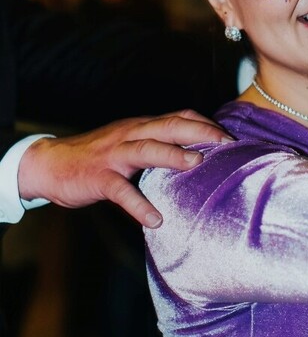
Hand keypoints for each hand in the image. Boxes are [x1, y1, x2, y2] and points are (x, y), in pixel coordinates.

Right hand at [18, 110, 231, 227]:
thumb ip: (158, 144)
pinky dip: (138, 205)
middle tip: (226, 143)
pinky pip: (120, 191)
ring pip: (145, 149)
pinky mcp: (98, 177)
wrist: (48, 164)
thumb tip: (194, 153)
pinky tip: (155, 219)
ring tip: (197, 163)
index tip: (229, 136)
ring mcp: (113, 155)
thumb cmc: (98, 156)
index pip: (177, 117)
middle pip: (168, 126)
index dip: (204, 123)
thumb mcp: (130, 143)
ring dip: (172, 155)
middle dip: (199, 132)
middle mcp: (130, 134)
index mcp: (140, 127)